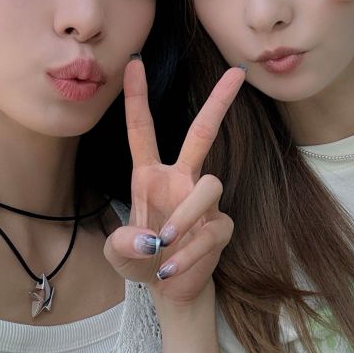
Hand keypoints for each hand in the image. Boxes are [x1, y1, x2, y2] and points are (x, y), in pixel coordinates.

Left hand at [104, 58, 244, 304]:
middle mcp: (180, 180)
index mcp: (149, 176)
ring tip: (164, 241)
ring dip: (186, 214)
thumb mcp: (117, 255)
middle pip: (203, 133)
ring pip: (209, 185)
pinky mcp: (220, 227)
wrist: (167, 289)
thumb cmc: (139, 261)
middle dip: (219, 102)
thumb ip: (121, 245)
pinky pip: (213, 229)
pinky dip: (189, 252)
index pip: (142, 130)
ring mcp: (203, 202)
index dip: (137, 97)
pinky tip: (170, 270)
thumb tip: (148, 239)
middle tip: (236, 73)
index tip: (134, 63)